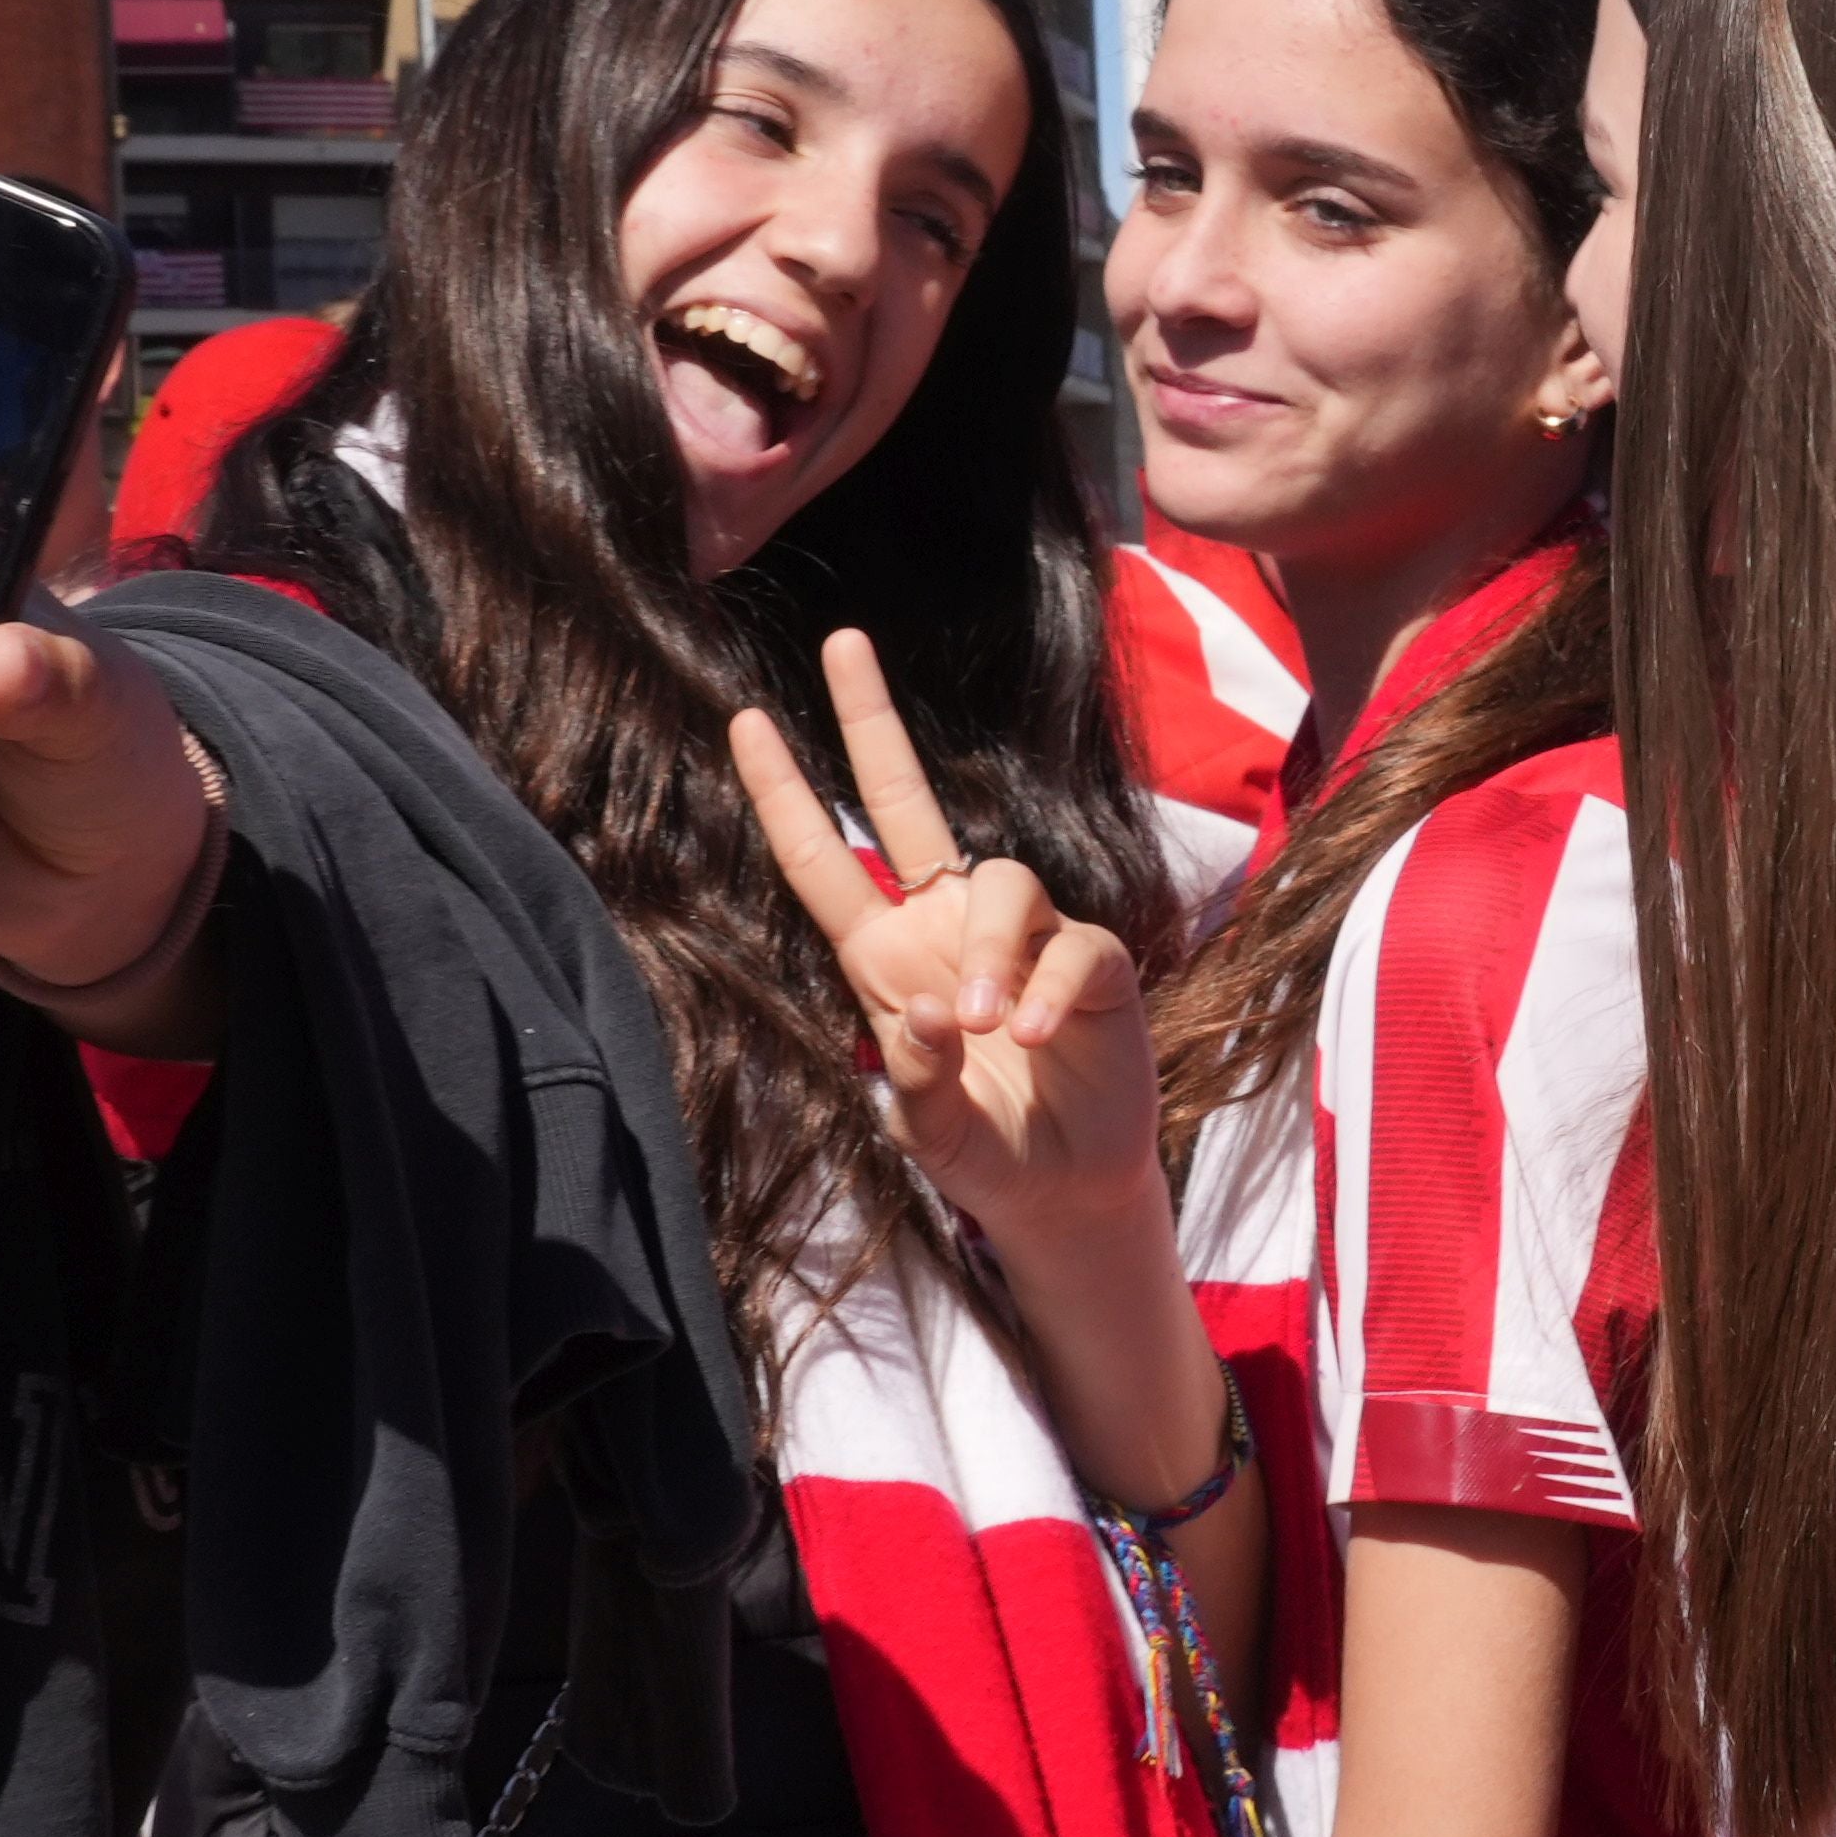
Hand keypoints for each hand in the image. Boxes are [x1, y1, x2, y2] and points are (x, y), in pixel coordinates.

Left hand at [724, 631, 1163, 1268]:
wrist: (1068, 1192)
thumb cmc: (984, 1152)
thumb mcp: (928, 1132)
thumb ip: (914, 1080)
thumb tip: (927, 1011)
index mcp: (886, 958)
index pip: (826, 862)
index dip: (786, 794)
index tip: (745, 720)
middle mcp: (946, 929)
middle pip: (907, 802)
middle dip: (871, 721)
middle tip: (841, 644)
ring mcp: (1022, 941)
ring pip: (1001, 882)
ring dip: (990, 946)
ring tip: (989, 1024)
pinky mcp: (1091, 965)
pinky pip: (1071, 945)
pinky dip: (1048, 986)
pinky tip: (1033, 1036)